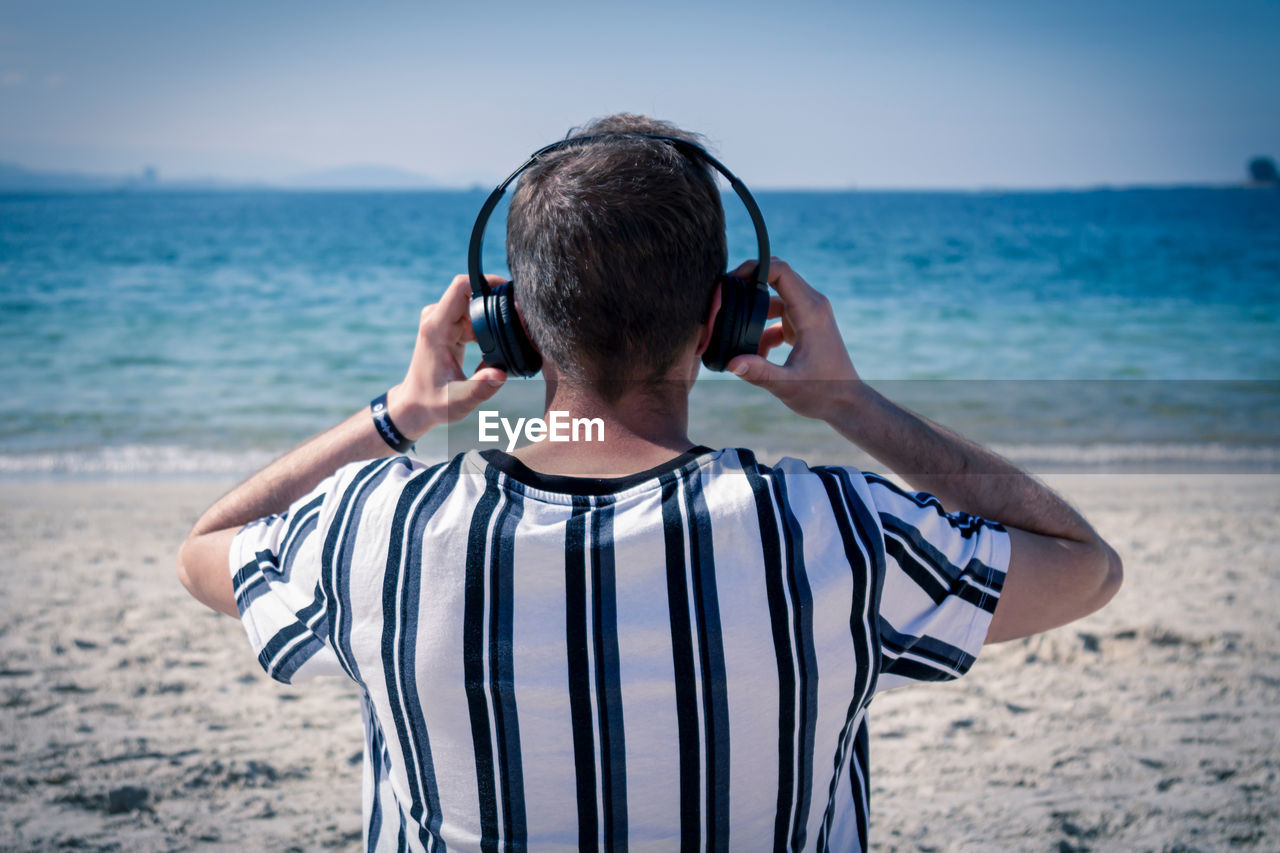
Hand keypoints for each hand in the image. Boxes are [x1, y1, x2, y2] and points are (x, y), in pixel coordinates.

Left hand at [386, 273, 507, 436]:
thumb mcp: (458, 401)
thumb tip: (501, 374)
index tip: (509, 289)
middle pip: (473, 293)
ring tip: (513, 335)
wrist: (415, 404)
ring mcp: (442, 320)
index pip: (461, 287)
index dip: (486, 281)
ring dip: (495, 315)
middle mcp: (437, 318)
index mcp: (436, 328)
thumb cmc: (433, 402)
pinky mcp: (449, 326)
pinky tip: (499, 344)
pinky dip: (489, 325)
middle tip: (521, 321)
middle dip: (497, 302)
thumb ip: (480, 388)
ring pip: (476, 303)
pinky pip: (475, 314)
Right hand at [725, 258, 862, 421]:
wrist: (847, 402)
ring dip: (752, 310)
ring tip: (732, 330)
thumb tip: (731, 363)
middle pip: (775, 276)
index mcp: (810, 311)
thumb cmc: (824, 392)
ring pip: (773, 296)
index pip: (780, 271)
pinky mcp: (804, 325)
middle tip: (722, 299)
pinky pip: (777, 314)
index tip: (730, 280)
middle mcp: (812, 305)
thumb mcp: (788, 385)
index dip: (753, 267)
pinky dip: (762, 327)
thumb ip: (759, 372)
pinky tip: (755, 352)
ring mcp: (809, 314)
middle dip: (746, 284)